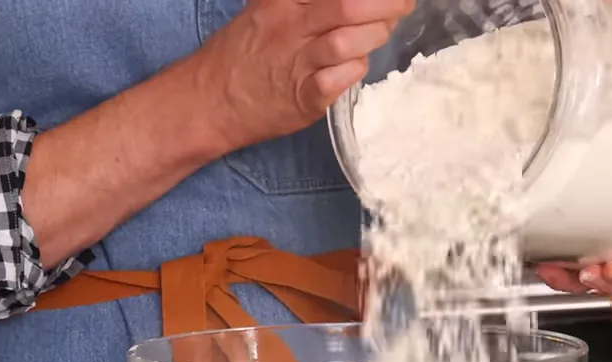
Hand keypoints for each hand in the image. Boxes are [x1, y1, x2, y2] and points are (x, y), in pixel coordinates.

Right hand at [193, 0, 415, 150]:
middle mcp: (290, 27)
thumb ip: (307, 1)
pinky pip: (339, 81)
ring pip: (347, 42)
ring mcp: (296, 64)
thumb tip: (357, 2)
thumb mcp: (269, 9)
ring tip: (381, 34)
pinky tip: (355, 67)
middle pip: (348, 5)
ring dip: (375, 36)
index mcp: (283, 0)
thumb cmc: (245, 53)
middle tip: (403, 4)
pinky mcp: (303, 99)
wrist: (208, 101)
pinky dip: (355, 71)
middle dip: (386, 4)